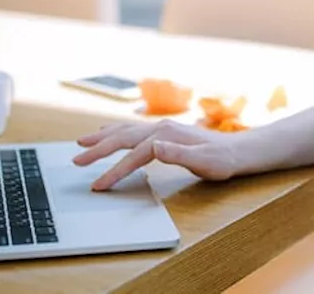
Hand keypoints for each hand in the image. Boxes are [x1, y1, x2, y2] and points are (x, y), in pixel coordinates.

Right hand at [72, 119, 242, 189]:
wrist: (237, 151)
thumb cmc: (221, 160)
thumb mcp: (204, 162)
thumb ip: (178, 154)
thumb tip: (154, 146)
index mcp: (166, 136)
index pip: (133, 155)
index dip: (114, 170)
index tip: (98, 185)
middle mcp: (160, 128)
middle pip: (122, 138)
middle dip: (97, 150)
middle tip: (76, 161)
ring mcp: (161, 128)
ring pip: (124, 131)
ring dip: (102, 138)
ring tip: (82, 143)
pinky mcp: (162, 132)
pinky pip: (132, 130)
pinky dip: (115, 132)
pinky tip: (107, 133)